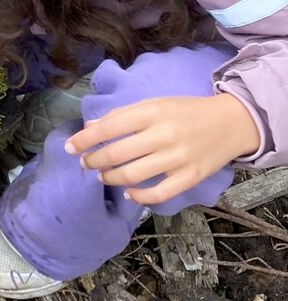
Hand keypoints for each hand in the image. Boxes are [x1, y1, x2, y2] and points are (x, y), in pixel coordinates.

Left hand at [64, 92, 259, 205]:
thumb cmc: (187, 111)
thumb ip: (122, 114)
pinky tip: (128, 193)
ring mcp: (178, 158)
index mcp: (153, 113)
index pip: (109, 127)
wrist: (232, 122)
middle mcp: (164, 135)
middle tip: (85, 163)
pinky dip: (138, 197)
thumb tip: (90, 127)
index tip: (69, 147)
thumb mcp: (155, 104)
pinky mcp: (190, 177)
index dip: (85, 139)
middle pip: (117, 153)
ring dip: (110, 178)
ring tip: (102, 176)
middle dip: (93, 160)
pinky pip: (158, 194)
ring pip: (132, 175)